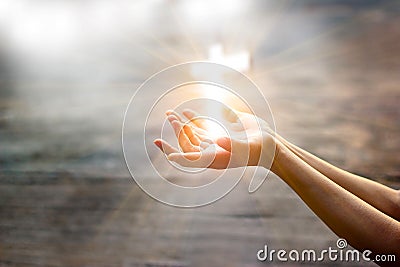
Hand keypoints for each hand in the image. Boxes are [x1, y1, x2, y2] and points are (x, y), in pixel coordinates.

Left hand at [153, 108, 275, 168]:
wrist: (272, 146)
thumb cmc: (262, 150)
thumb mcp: (248, 147)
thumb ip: (234, 144)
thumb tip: (219, 140)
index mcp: (216, 158)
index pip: (192, 158)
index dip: (177, 155)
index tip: (164, 151)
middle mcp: (213, 151)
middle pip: (189, 142)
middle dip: (178, 131)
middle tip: (170, 117)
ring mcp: (216, 142)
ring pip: (193, 134)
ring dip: (181, 124)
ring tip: (169, 114)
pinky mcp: (221, 132)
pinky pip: (204, 125)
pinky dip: (194, 118)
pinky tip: (186, 111)